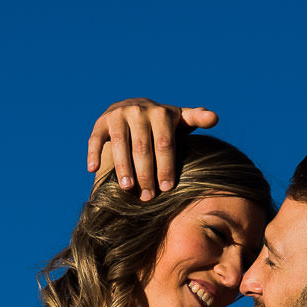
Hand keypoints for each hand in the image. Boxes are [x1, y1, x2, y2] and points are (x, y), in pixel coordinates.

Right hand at [86, 98, 219, 199]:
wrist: (134, 109)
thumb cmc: (162, 123)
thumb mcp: (180, 120)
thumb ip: (197, 119)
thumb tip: (215, 118)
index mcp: (161, 113)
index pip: (164, 144)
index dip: (166, 167)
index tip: (167, 189)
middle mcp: (139, 110)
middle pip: (142, 148)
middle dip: (146, 174)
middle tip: (148, 197)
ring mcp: (119, 115)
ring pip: (120, 144)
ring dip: (123, 168)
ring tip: (127, 189)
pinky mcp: (101, 121)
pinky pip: (96, 139)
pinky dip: (93, 153)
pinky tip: (92, 170)